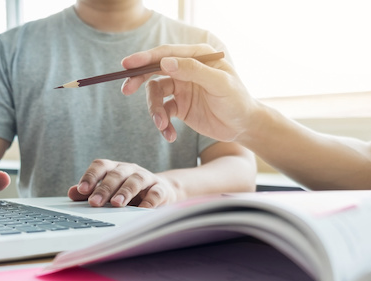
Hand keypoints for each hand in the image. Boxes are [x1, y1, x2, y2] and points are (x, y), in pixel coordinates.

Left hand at [68, 159, 177, 207]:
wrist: (161, 192)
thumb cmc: (129, 192)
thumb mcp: (109, 192)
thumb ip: (91, 192)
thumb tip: (71, 193)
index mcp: (114, 169)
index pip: (101, 166)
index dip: (91, 176)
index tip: (82, 190)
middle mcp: (129, 170)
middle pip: (116, 174)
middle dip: (105, 188)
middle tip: (95, 203)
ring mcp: (146, 178)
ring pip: (136, 180)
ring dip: (125, 191)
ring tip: (116, 204)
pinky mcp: (161, 189)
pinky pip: (155, 193)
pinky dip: (149, 201)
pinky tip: (141, 210)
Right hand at [121, 44, 259, 143]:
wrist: (244, 127)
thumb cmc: (237, 100)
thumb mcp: (219, 84)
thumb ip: (194, 71)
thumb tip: (165, 63)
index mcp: (198, 56)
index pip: (167, 54)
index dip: (145, 58)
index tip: (127, 65)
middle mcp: (187, 69)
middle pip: (155, 70)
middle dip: (139, 80)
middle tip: (126, 89)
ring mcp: (182, 88)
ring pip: (156, 95)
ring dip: (155, 111)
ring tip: (162, 125)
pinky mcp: (180, 107)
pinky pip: (163, 113)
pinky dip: (163, 125)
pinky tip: (170, 135)